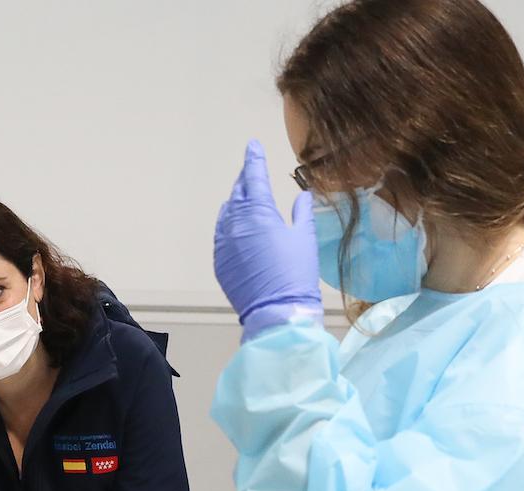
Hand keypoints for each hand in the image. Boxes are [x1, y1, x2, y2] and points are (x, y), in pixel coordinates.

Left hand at [214, 140, 320, 332]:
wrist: (276, 311)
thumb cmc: (295, 272)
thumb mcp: (304, 238)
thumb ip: (301, 212)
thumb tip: (301, 194)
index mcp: (258, 212)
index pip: (254, 177)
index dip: (254, 160)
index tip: (252, 146)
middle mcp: (235, 222)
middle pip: (238, 193)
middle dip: (245, 179)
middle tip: (251, 170)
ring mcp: (223, 242)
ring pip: (226, 212)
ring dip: (236, 201)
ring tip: (245, 196)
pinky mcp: (219, 260)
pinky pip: (222, 234)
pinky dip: (229, 224)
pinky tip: (237, 226)